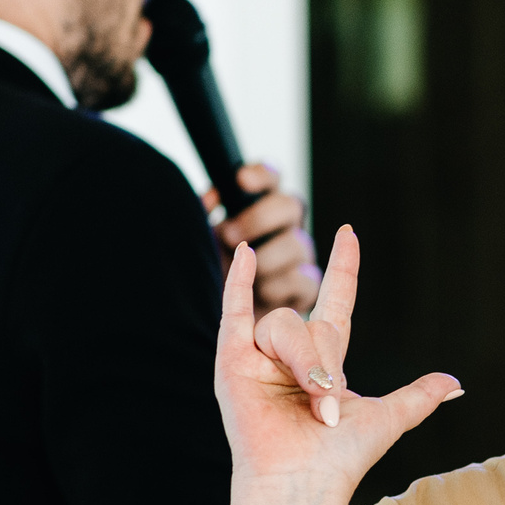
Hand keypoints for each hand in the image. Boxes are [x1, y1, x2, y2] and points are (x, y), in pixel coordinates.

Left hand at [204, 163, 318, 313]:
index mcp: (258, 209)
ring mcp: (298, 258)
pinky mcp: (305, 288)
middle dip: (259, 219)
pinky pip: (302, 279)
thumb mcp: (199, 245)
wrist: (224, 329)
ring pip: (297, 244)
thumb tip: (214, 197)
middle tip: (229, 237)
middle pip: (291, 205)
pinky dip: (278, 285)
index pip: (270, 179)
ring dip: (267, 257)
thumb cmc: (210, 280)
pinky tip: (261, 293)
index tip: (241, 181)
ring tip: (242, 273)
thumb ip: (202, 218)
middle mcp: (284, 229)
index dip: (262, 176)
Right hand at [215, 224, 460, 496]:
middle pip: (310, 322)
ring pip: (282, 324)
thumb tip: (456, 383)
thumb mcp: (388, 419)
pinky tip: (247, 254)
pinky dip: (238, 282)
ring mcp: (259, 358)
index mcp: (327, 362)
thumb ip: (418, 396)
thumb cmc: (341, 459)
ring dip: (302, 362)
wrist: (304, 481)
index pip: (335, 302)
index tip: (349, 235)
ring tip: (310, 402)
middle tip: (327, 409)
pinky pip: (234, 312)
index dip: (344, 270)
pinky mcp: (232, 364)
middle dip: (323, 362)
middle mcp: (293, 355)